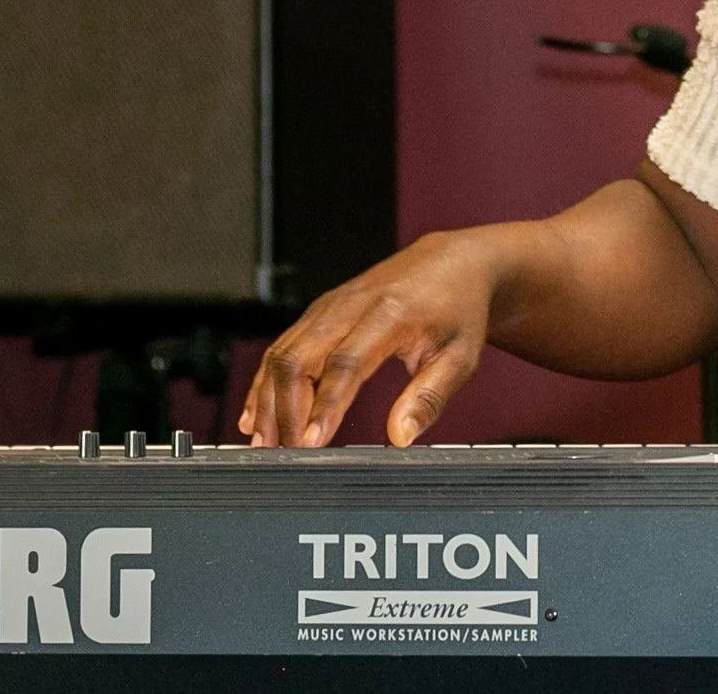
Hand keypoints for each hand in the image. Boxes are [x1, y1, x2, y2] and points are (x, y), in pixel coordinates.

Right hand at [239, 231, 500, 447]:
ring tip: (263, 444)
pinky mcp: (321, 310)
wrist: (456, 262)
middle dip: (285, 409)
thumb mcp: (461, 356)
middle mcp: (353, 304)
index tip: (310, 443)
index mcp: (391, 314)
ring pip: (284, 352)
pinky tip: (256, 414)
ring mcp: (332, 304)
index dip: (324, 405)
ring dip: (268, 400)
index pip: (346, 363)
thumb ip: (430, 397)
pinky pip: (284, 345)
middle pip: (301, 357)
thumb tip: (401, 437)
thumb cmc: (459, 310)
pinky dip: (266, 381)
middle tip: (282, 454)